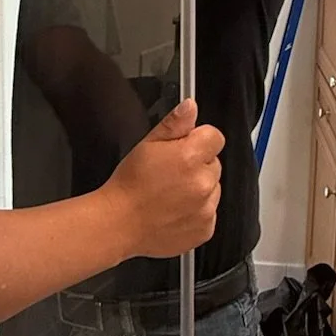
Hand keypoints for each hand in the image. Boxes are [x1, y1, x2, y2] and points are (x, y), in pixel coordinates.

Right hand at [106, 100, 222, 257]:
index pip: (215, 137)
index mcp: (191, 157)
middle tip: (171, 174)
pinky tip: (174, 210)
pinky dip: (197, 211)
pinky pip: (209, 213)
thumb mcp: (147, 145)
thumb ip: (174, 124)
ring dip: (199, 188)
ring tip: (170, 194)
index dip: (198, 139)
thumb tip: (191, 107)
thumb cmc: (130, 185)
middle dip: (197, 165)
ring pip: (213, 189)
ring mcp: (206, 209)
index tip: (183, 147)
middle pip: (214, 163)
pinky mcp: (206, 229)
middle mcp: (203, 183)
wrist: (119, 223)